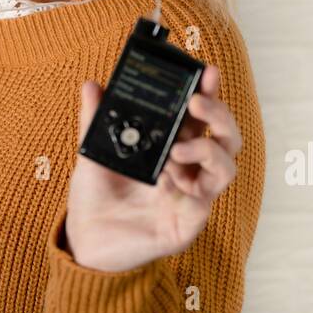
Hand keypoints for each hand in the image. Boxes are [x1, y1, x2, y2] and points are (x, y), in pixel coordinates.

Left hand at [61, 65, 241, 271]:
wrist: (85, 241)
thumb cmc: (95, 197)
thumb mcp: (93, 152)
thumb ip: (96, 120)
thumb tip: (91, 84)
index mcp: (170, 146)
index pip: (198, 115)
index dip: (207, 92)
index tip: (206, 71)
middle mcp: (187, 167)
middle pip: (223, 135)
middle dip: (218, 112)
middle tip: (197, 100)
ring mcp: (192, 193)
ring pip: (227, 163)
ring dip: (209, 147)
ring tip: (179, 146)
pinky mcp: (190, 219)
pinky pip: (207, 194)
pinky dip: (196, 178)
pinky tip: (172, 174)